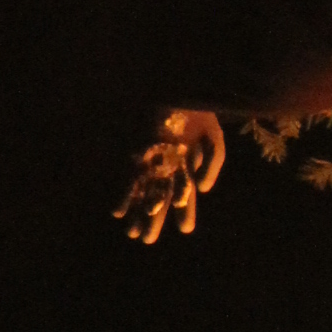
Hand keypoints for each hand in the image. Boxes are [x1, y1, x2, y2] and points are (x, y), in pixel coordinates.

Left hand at [117, 107, 225, 242]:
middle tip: (147, 241)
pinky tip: (118, 212)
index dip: (185, 212)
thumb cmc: (198, 112)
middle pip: (160, 198)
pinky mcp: (136, 153)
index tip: (185, 230)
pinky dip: (124, 195)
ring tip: (132, 234)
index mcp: (187, 164)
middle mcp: (167, 166)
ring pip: (143, 192)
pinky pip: (128, 178)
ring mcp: (151, 161)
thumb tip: (204, 190)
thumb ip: (212, 164)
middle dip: (153, 219)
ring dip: (137, 212)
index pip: (185, 194)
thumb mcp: (214, 138)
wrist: (179, 90)